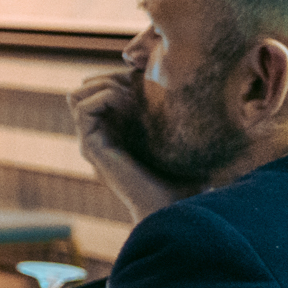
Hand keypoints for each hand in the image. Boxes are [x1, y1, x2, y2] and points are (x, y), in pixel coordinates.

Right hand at [69, 69, 189, 223]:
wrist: (174, 210)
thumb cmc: (187, 183)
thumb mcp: (184, 142)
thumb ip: (184, 121)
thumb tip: (210, 99)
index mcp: (117, 133)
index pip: (102, 90)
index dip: (120, 76)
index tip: (148, 78)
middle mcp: (100, 136)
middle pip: (85, 89)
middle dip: (110, 77)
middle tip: (138, 83)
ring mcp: (93, 141)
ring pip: (77, 94)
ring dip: (103, 85)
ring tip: (131, 94)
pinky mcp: (91, 147)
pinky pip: (83, 107)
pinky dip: (105, 97)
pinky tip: (131, 104)